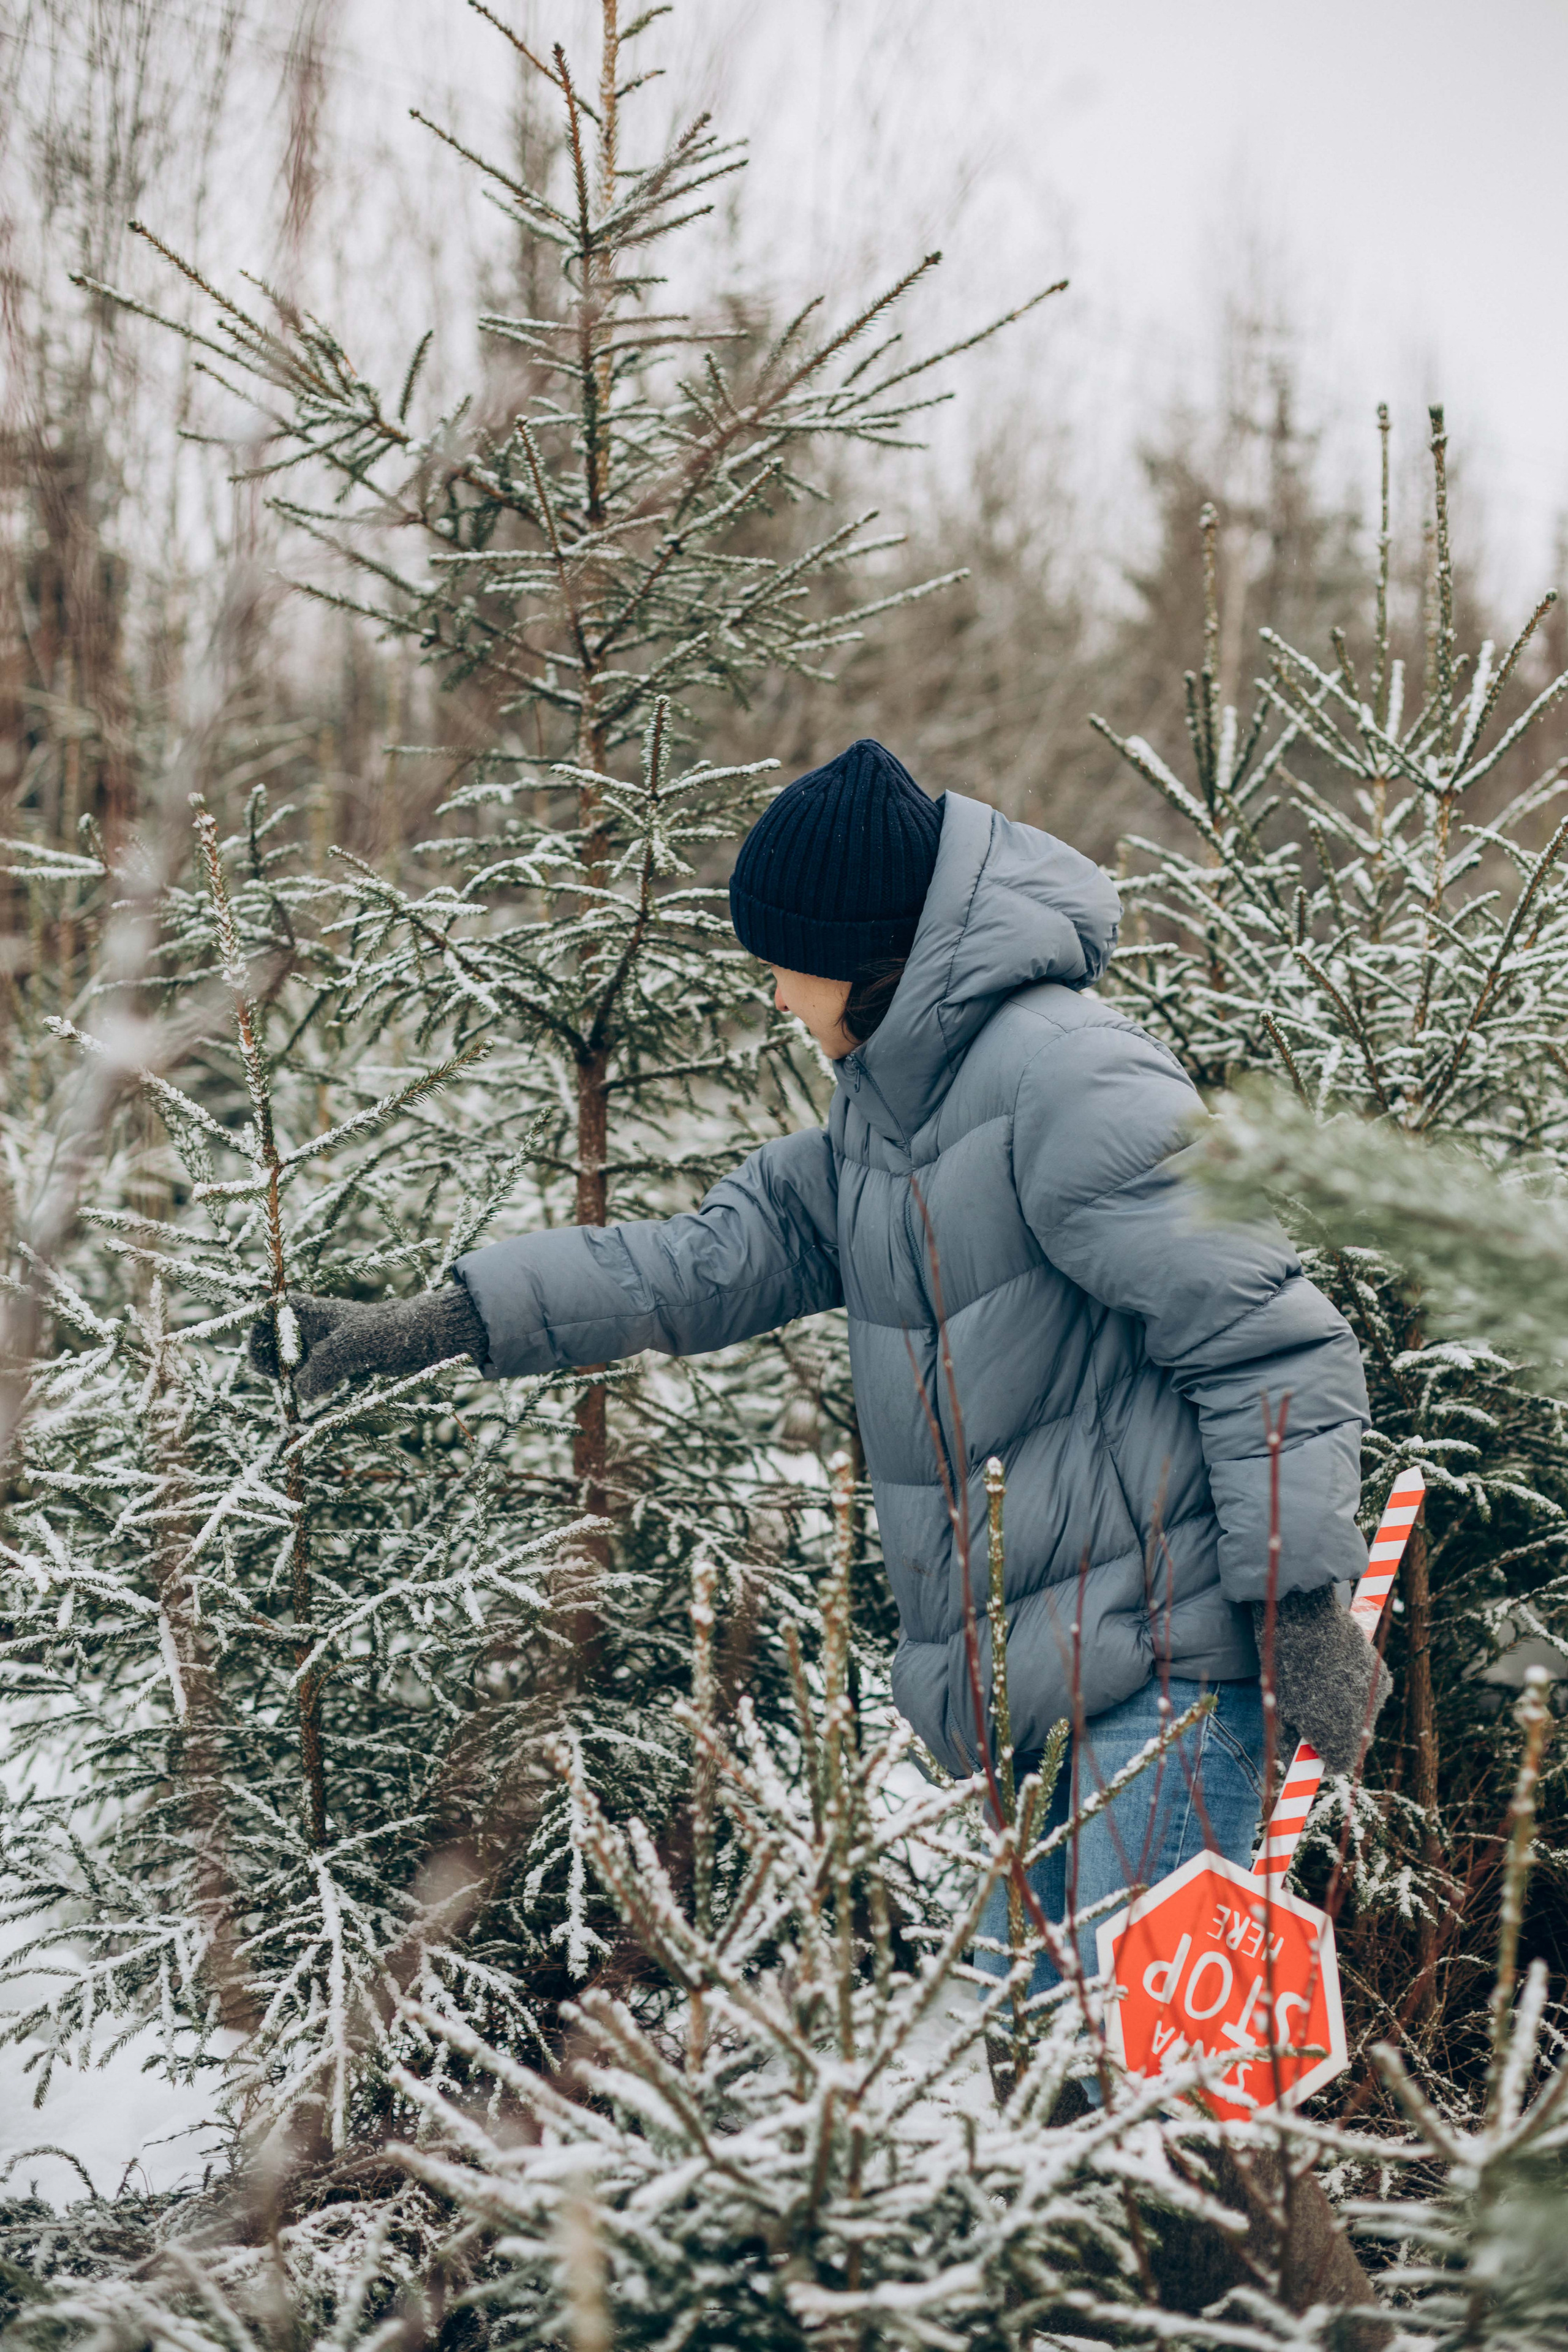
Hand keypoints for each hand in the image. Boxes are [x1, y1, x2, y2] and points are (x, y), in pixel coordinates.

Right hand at [248, 1287, 486, 1403]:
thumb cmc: (386, 1332)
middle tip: (283, 1381)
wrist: (421, 1338)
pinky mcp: (333, 1360)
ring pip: (288, 1359)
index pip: (265, 1311)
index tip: (267, 1362)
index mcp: (308, 1309)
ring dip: (288, 1377)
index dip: (258, 1335)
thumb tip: (302, 1392)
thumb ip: (321, 1368)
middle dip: (271, 1362)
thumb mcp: (350, 1349)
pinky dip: (305, 1384)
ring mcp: (321, 1342)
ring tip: (301, 1389)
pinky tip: (314, 1393)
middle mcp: (310, 1324)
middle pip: (271, 1339)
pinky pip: (307, 1372)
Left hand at [1251, 1585, 1392, 1776]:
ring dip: (1346, 1714)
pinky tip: (1336, 1675)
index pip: (1339, 1763)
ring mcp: (1375, 1695)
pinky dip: (1355, 1694)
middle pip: (1354, 1743)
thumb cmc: (1284, 1664)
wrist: (1305, 1617)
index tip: (1308, 1751)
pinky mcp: (1382, 1674)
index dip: (1321, 1760)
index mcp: (1336, 1731)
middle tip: (1310, 1722)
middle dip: (1334, 1738)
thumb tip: (1299, 1756)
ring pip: (1362, 1719)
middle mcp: (1362, 1718)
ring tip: (1321, 1690)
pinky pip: (1370, 1696)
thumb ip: (1294, 1738)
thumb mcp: (1281, 1709)